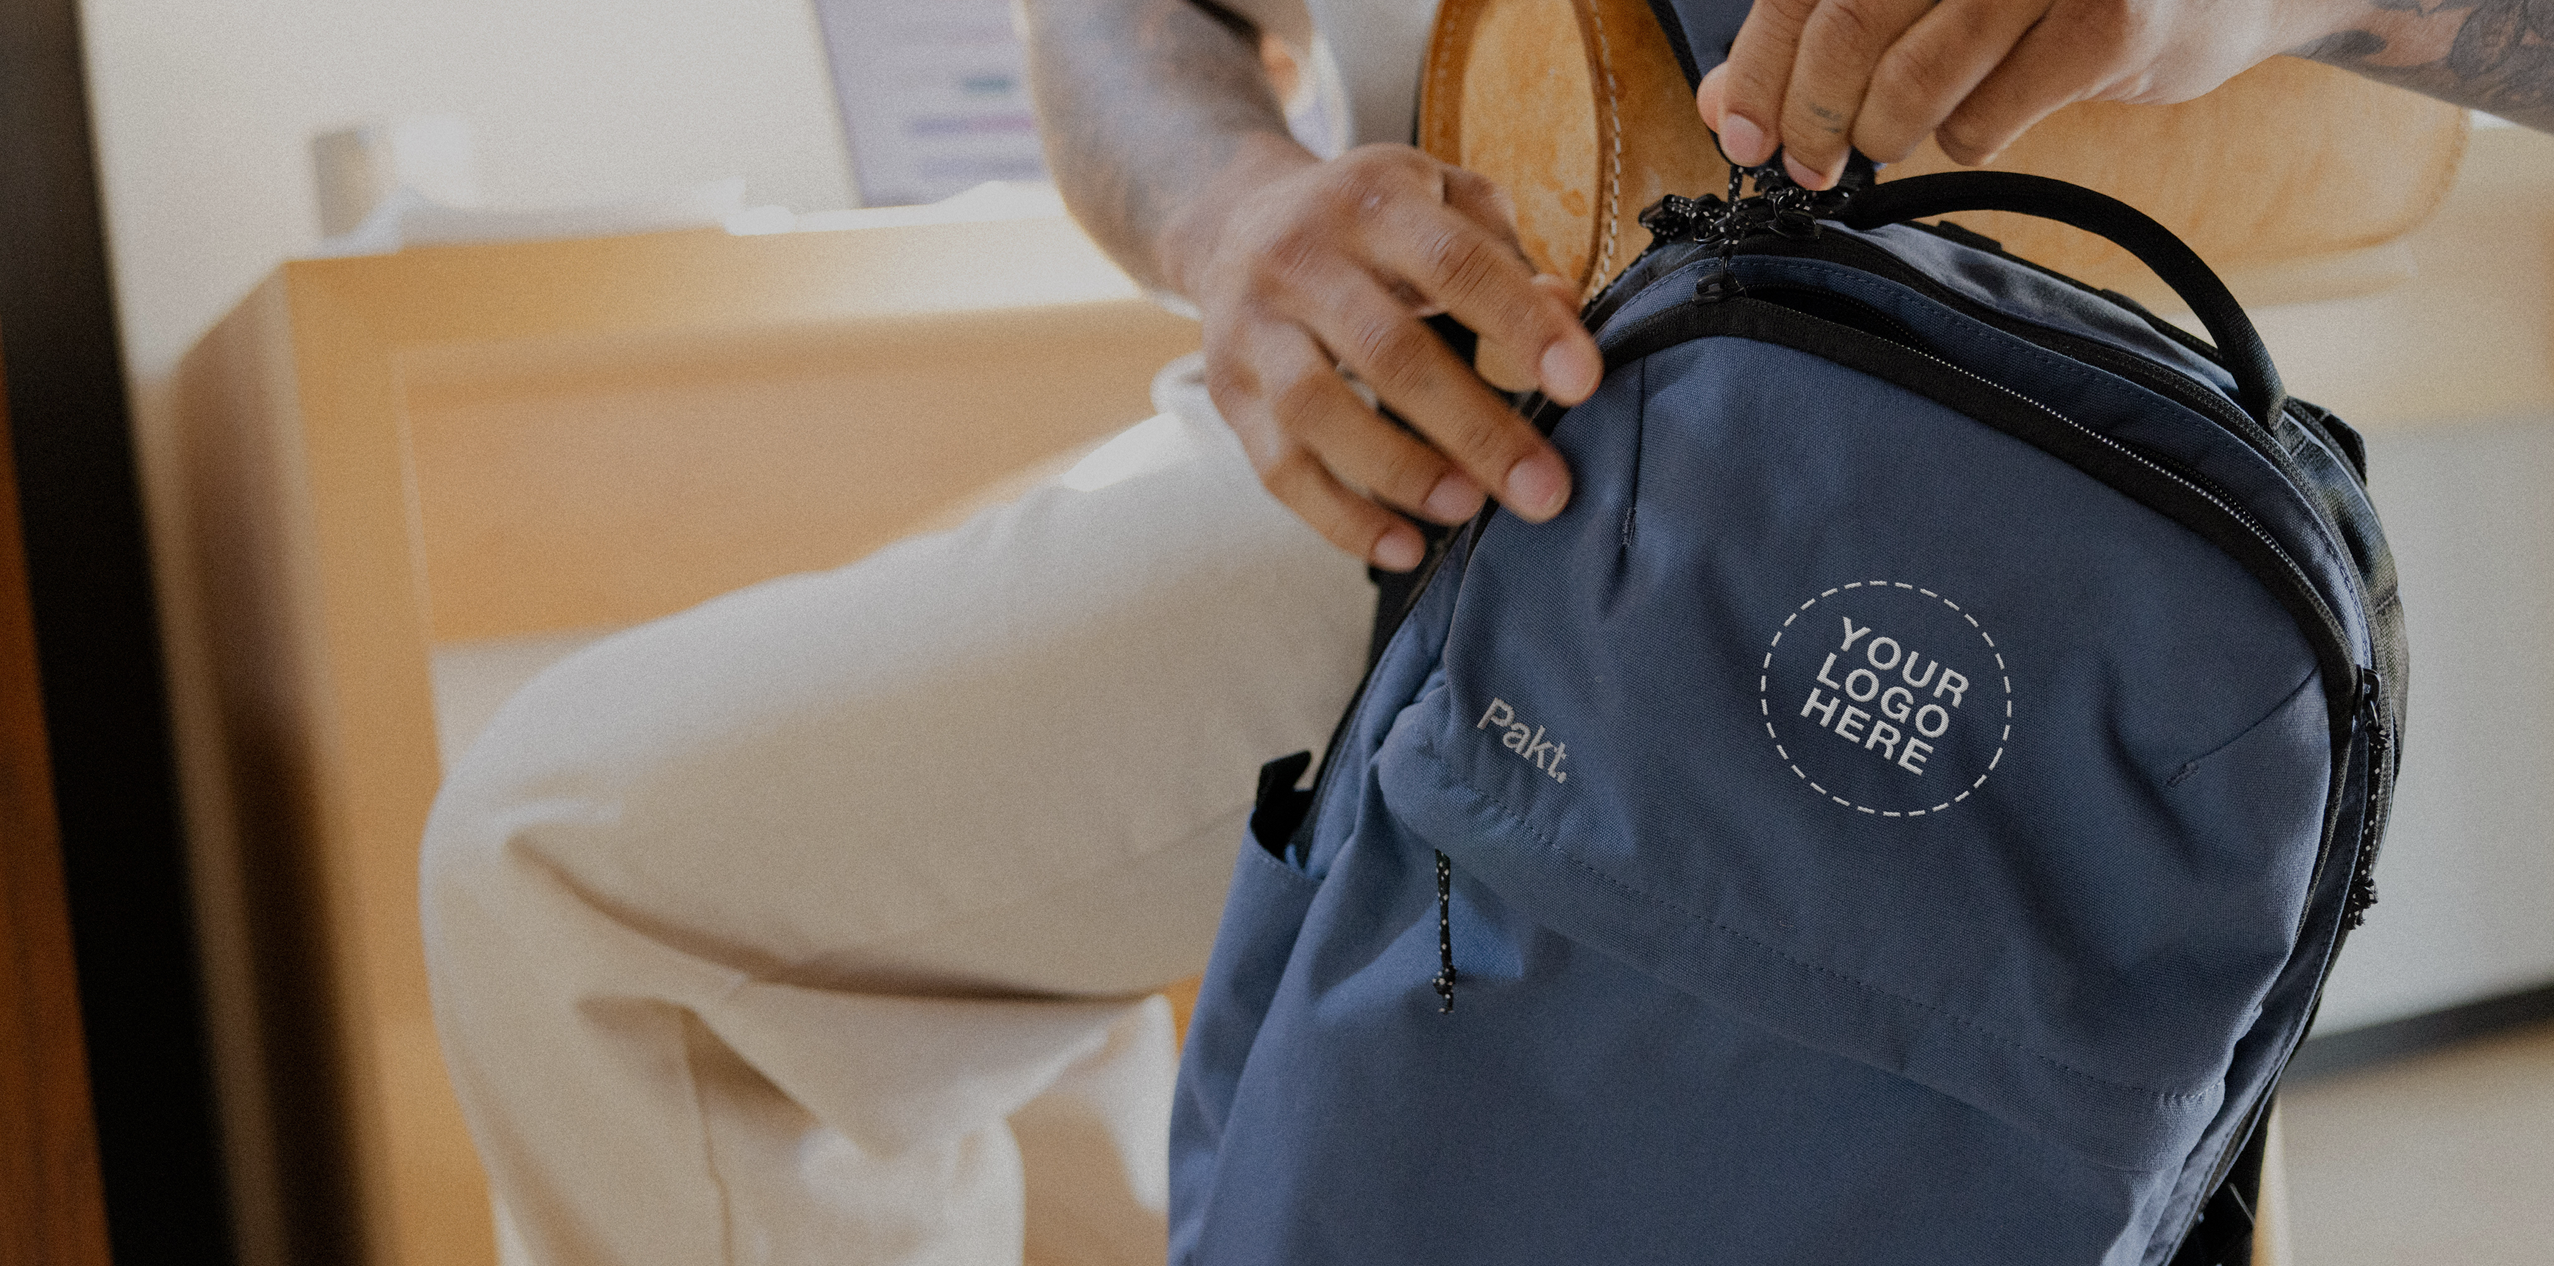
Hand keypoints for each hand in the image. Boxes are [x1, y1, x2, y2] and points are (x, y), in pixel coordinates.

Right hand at [1162, 137, 1603, 569]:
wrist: (1231, 222)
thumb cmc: (1366, 222)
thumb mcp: (1437, 199)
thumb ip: (1503, 253)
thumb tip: (1564, 313)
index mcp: (1371, 202)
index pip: (1454, 263)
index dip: (1519, 323)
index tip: (1581, 383)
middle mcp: (1300, 259)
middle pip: (1387, 350)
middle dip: (1475, 426)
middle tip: (1543, 487)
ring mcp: (1254, 329)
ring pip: (1317, 410)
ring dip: (1400, 470)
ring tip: (1468, 508)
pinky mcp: (1229, 394)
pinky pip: (1278, 468)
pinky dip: (1341, 518)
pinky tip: (1403, 547)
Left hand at [1695, 0, 2362, 188]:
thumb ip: (1830, 25)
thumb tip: (1728, 103)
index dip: (1761, 65)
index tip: (1740, 132)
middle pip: (1849, 23)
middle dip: (1808, 113)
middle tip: (1801, 161)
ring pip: (1910, 81)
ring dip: (1877, 135)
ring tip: (1880, 141)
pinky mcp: (2113, 25)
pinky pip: (1981, 119)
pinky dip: (1960, 137)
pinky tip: (1980, 116)